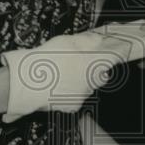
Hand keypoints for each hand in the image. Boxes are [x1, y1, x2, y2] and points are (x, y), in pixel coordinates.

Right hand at [1, 31, 130, 121]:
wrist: (29, 82)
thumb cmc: (46, 60)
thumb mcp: (67, 41)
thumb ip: (87, 40)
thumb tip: (97, 39)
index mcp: (94, 62)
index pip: (115, 58)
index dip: (115, 53)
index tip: (113, 52)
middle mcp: (93, 80)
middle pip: (102, 74)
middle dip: (96, 69)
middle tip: (81, 63)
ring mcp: (84, 94)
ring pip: (89, 87)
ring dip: (82, 81)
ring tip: (64, 74)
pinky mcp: (73, 106)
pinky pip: (77, 98)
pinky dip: (70, 93)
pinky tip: (59, 86)